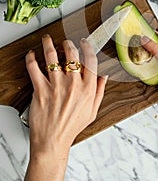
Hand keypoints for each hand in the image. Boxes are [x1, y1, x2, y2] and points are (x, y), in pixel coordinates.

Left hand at [25, 34, 106, 153]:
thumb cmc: (71, 127)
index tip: (83, 42)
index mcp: (87, 88)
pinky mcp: (41, 90)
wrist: (53, 141)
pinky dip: (31, 58)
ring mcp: (56, 86)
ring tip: (47, 39)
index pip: (90, 60)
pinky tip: (32, 54)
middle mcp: (73, 84)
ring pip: (52, 57)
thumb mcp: (93, 110)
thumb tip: (104, 75)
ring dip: (49, 44)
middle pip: (71, 54)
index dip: (87, 47)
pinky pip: (34, 69)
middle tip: (65, 42)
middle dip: (68, 44)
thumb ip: (100, 91)